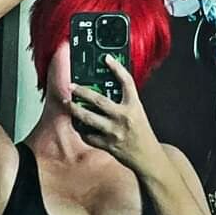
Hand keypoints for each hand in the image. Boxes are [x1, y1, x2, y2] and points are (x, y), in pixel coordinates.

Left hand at [68, 55, 159, 171]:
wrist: (147, 156)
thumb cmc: (141, 132)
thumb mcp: (137, 112)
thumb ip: (124, 102)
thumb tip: (106, 90)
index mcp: (134, 105)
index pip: (126, 82)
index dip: (116, 68)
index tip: (106, 58)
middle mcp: (123, 117)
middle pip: (98, 100)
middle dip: (82, 91)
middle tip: (72, 86)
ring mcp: (114, 131)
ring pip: (88, 118)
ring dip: (75, 110)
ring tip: (68, 104)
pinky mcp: (107, 144)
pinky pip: (88, 135)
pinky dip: (81, 129)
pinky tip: (77, 125)